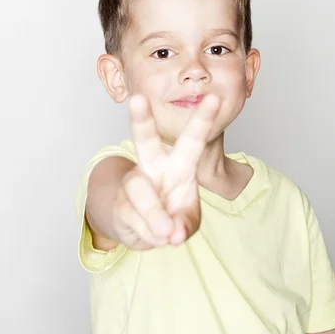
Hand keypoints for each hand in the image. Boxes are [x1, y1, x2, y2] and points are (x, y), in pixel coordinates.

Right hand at [112, 93, 220, 249]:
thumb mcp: (188, 219)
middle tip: (137, 99)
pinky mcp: (120, 203)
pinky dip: (150, 234)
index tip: (215, 97)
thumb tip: (172, 232)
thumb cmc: (170, 211)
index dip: (203, 119)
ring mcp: (133, 182)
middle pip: (144, 139)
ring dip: (155, 213)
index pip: (193, 139)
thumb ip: (186, 223)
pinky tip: (156, 236)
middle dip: (141, 119)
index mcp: (179, 163)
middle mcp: (153, 165)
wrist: (138, 226)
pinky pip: (134, 219)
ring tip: (167, 232)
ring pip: (140, 191)